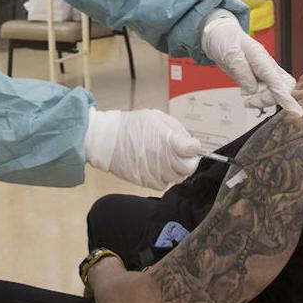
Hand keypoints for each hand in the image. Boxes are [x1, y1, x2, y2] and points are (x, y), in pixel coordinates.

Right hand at [83, 108, 201, 190]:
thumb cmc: (131, 126)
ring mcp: (154, 172)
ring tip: (166, 158)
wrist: (107, 140)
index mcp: (168, 140)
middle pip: (188, 168)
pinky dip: (163, 177)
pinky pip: (163, 184)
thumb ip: (177, 130)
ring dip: (175, 169)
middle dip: (188, 161)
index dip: (195, 149)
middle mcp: (163, 158)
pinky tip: (156, 166)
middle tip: (182, 154)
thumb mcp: (157, 118)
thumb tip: (190, 142)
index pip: (193, 150)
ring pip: (176, 178)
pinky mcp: (145, 181)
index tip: (192, 146)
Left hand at [200, 10, 301, 115]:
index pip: (277, 81)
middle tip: (250, 100)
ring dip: (262, 100)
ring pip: (276, 92)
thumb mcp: (230, 54)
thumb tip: (252, 90)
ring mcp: (265, 73)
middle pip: (284, 87)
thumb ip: (242, 73)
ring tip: (246, 99)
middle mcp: (267, 66)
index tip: (295, 111)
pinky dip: (259, 99)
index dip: (285, 97)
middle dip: (271, 99)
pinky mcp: (259, 79)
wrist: (219, 36)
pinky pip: (267, 93)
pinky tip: (247, 96)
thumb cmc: (226, 40)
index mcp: (261, 58)